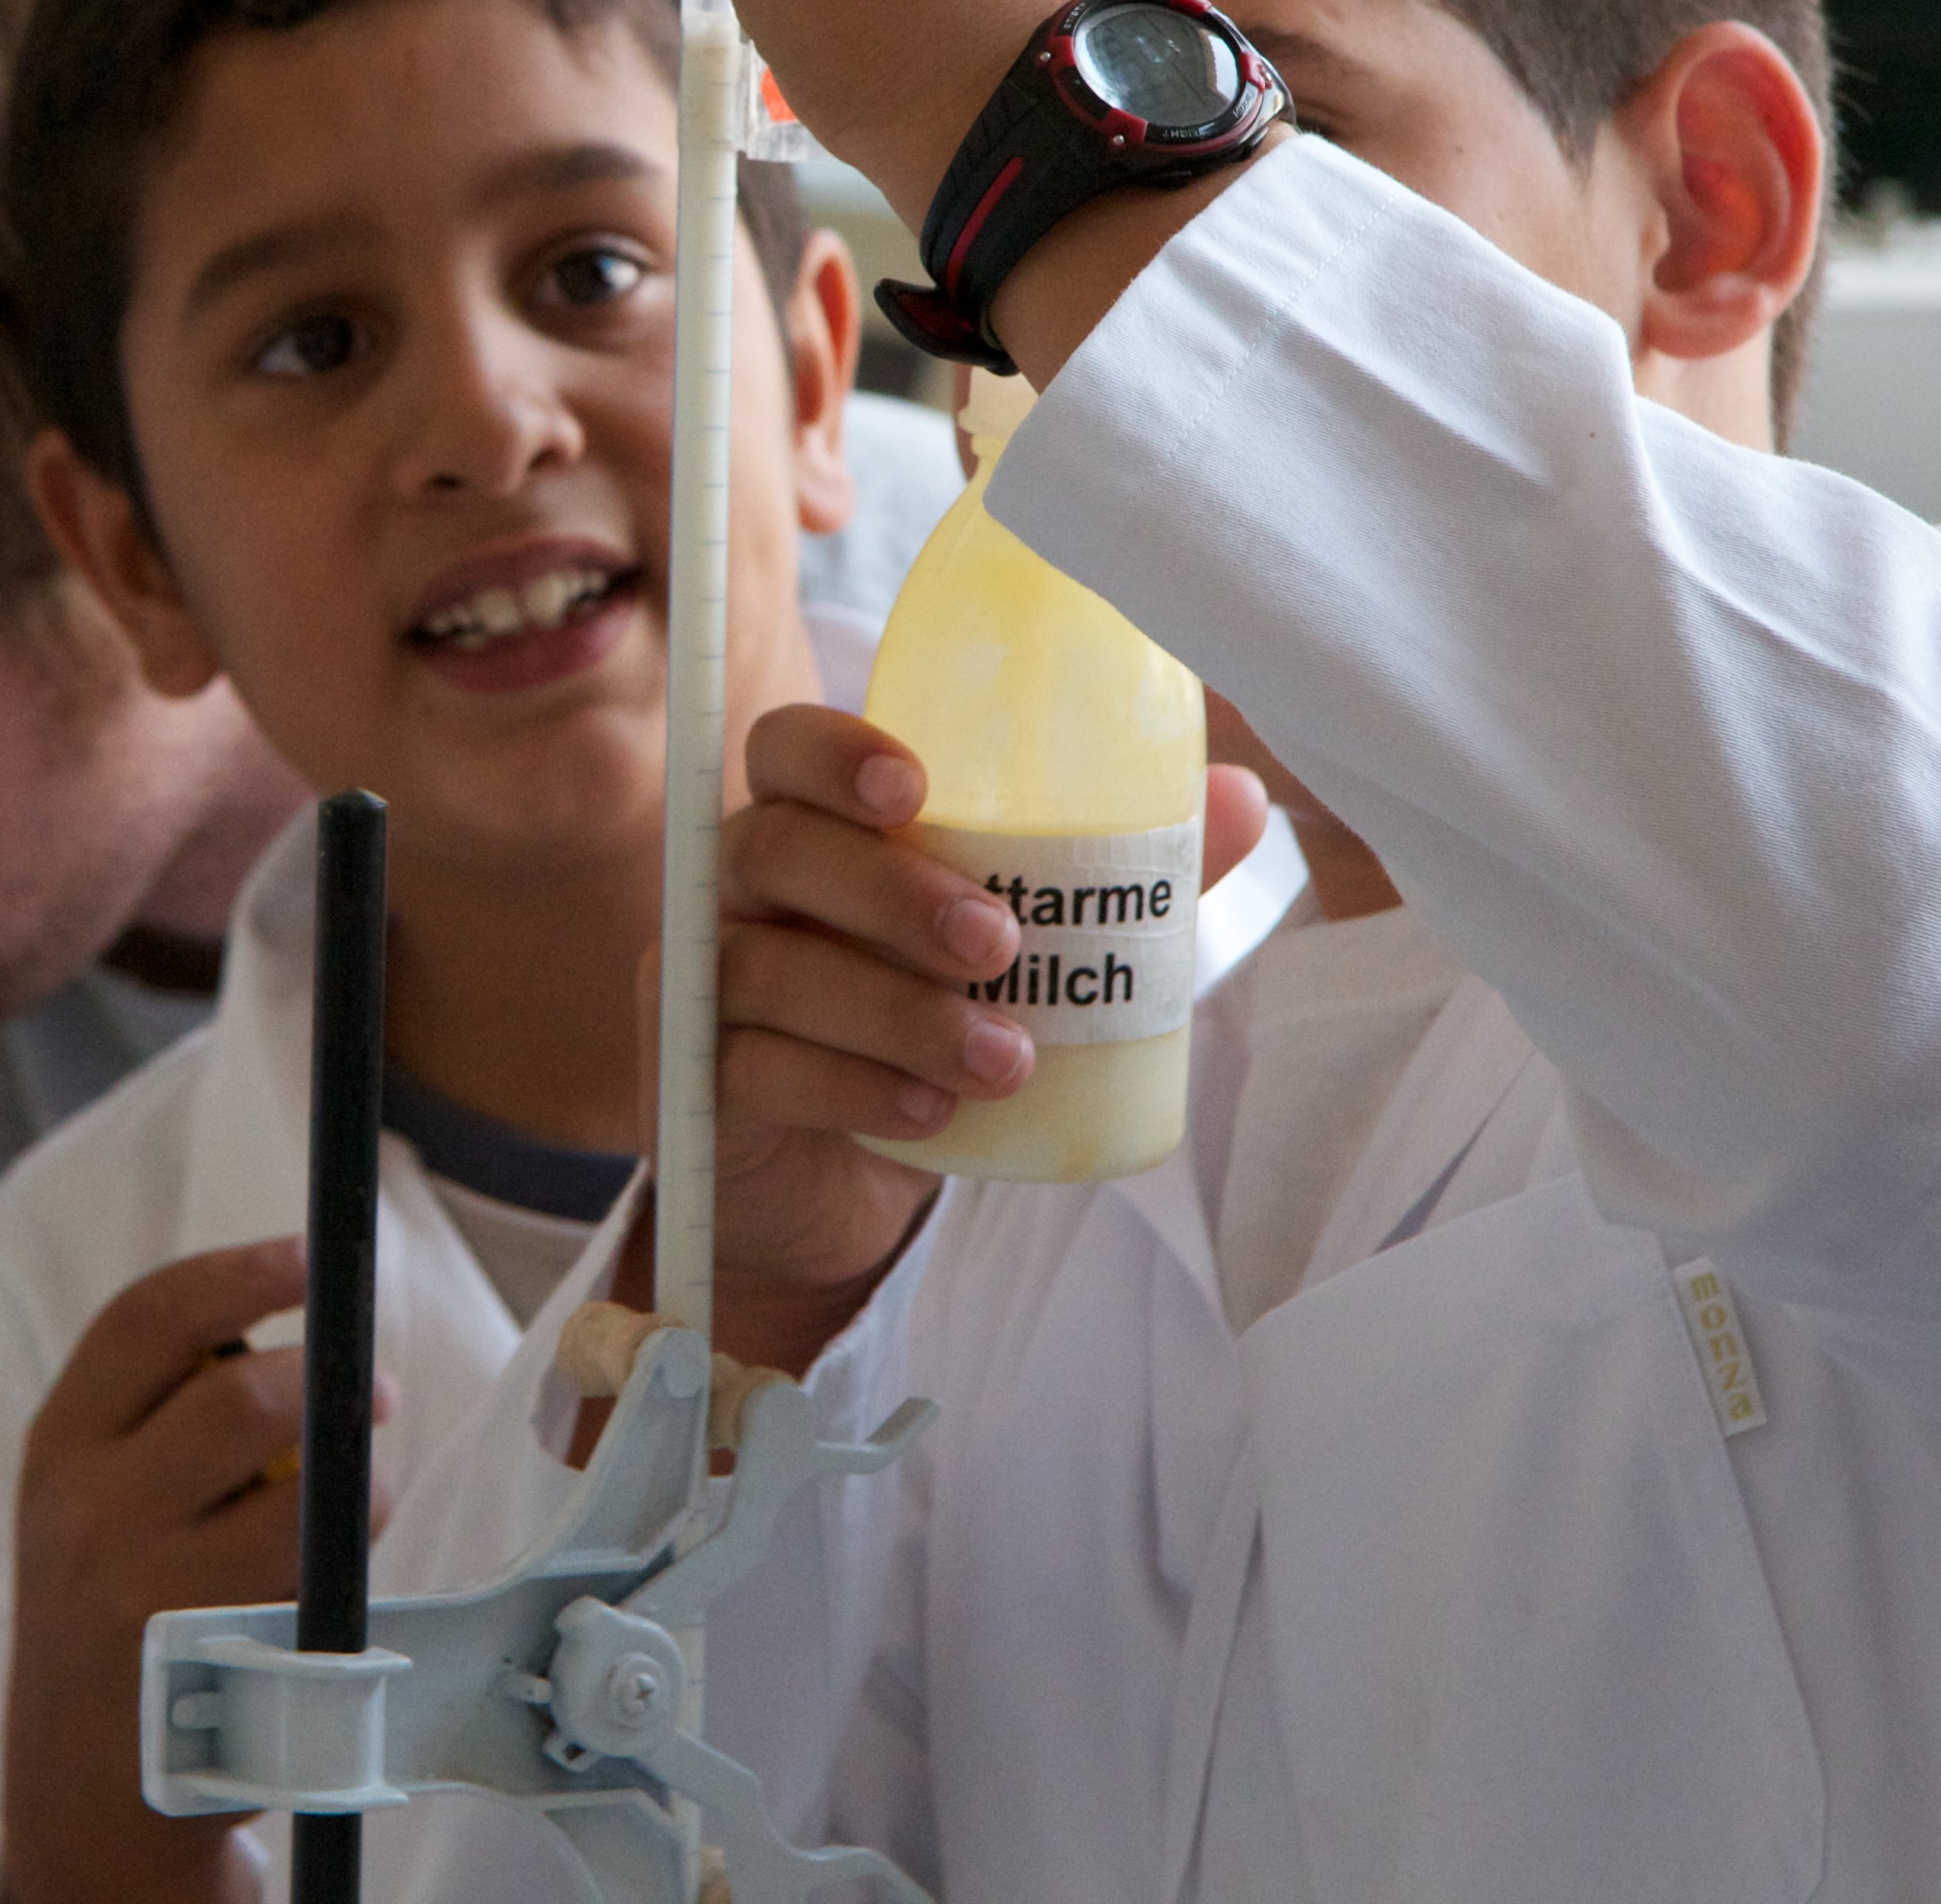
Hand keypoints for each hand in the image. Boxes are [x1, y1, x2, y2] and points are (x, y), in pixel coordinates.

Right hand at [0, 1239, 387, 1903]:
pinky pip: (323, 1574)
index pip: (148, 1320)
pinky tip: (327, 1576)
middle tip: (375, 1391)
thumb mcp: (82, 1502)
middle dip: (326, 1379)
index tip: (307, 1253)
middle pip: (242, 1393)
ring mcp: (152, 1589)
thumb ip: (152, 1413)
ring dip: (359, 1480)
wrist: (83, 1784)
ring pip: (303, 1489)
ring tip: (356, 1498)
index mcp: (56, 1449)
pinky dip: (350, 1558)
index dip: (239, 1271)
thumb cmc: (108, 1612)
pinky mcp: (219, 1655)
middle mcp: (90, 1511)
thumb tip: (299, 1326)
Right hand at [697, 705, 1272, 1371]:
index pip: (787, 750)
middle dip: (890, 892)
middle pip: (773, 848)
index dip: (837, 752)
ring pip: (766, 967)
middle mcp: (741, 890)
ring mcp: (703, 986)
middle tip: (999, 945)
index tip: (918, 785)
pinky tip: (928, 1116)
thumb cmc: (930, 1027)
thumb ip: (1110, 878)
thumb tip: (1242, 798)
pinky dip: (848, 1089)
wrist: (839, 1191)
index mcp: (814, 827)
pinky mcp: (698, 1083)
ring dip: (894, 1012)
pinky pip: (753, 1069)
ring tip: (1004, 1059)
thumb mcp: (1026, 953)